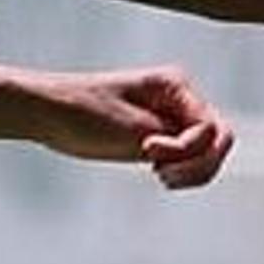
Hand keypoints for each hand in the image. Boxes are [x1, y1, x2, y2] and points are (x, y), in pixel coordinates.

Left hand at [41, 65, 232, 190]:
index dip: (187, 149)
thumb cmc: (82, 113)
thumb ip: (176, 141)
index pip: (211, 128)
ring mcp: (170, 119)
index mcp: (175, 85)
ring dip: (192, 172)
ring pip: (207, 153)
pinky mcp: (159, 137)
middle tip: (161, 176)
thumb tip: (212, 145)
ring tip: (160, 178)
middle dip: (198, 165)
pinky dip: (181, 173)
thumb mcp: (132, 130)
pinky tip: (158, 176)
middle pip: (218, 141)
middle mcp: (179, 99)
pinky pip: (188, 160)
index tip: (147, 151)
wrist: (45, 113)